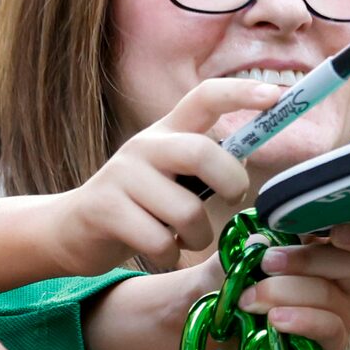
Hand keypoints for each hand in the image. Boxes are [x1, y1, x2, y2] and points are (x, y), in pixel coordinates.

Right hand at [48, 76, 280, 273]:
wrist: (73, 229)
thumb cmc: (140, 204)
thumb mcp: (173, 176)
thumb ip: (206, 166)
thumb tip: (244, 160)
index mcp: (167, 131)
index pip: (204, 97)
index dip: (241, 93)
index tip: (276, 96)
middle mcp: (144, 146)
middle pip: (200, 153)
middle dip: (231, 182)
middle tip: (234, 200)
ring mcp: (122, 176)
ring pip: (186, 212)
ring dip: (198, 236)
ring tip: (185, 238)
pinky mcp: (106, 209)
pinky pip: (161, 242)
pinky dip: (170, 255)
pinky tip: (160, 250)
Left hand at [236, 223, 349, 348]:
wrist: (226, 324)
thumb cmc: (244, 280)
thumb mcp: (242, 255)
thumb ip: (252, 244)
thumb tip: (260, 242)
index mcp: (339, 247)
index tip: (335, 232)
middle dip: (306, 260)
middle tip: (266, 263)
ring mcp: (345, 313)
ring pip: (330, 295)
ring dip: (284, 292)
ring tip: (249, 298)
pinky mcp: (333, 344)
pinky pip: (329, 328)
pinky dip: (300, 320)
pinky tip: (274, 320)